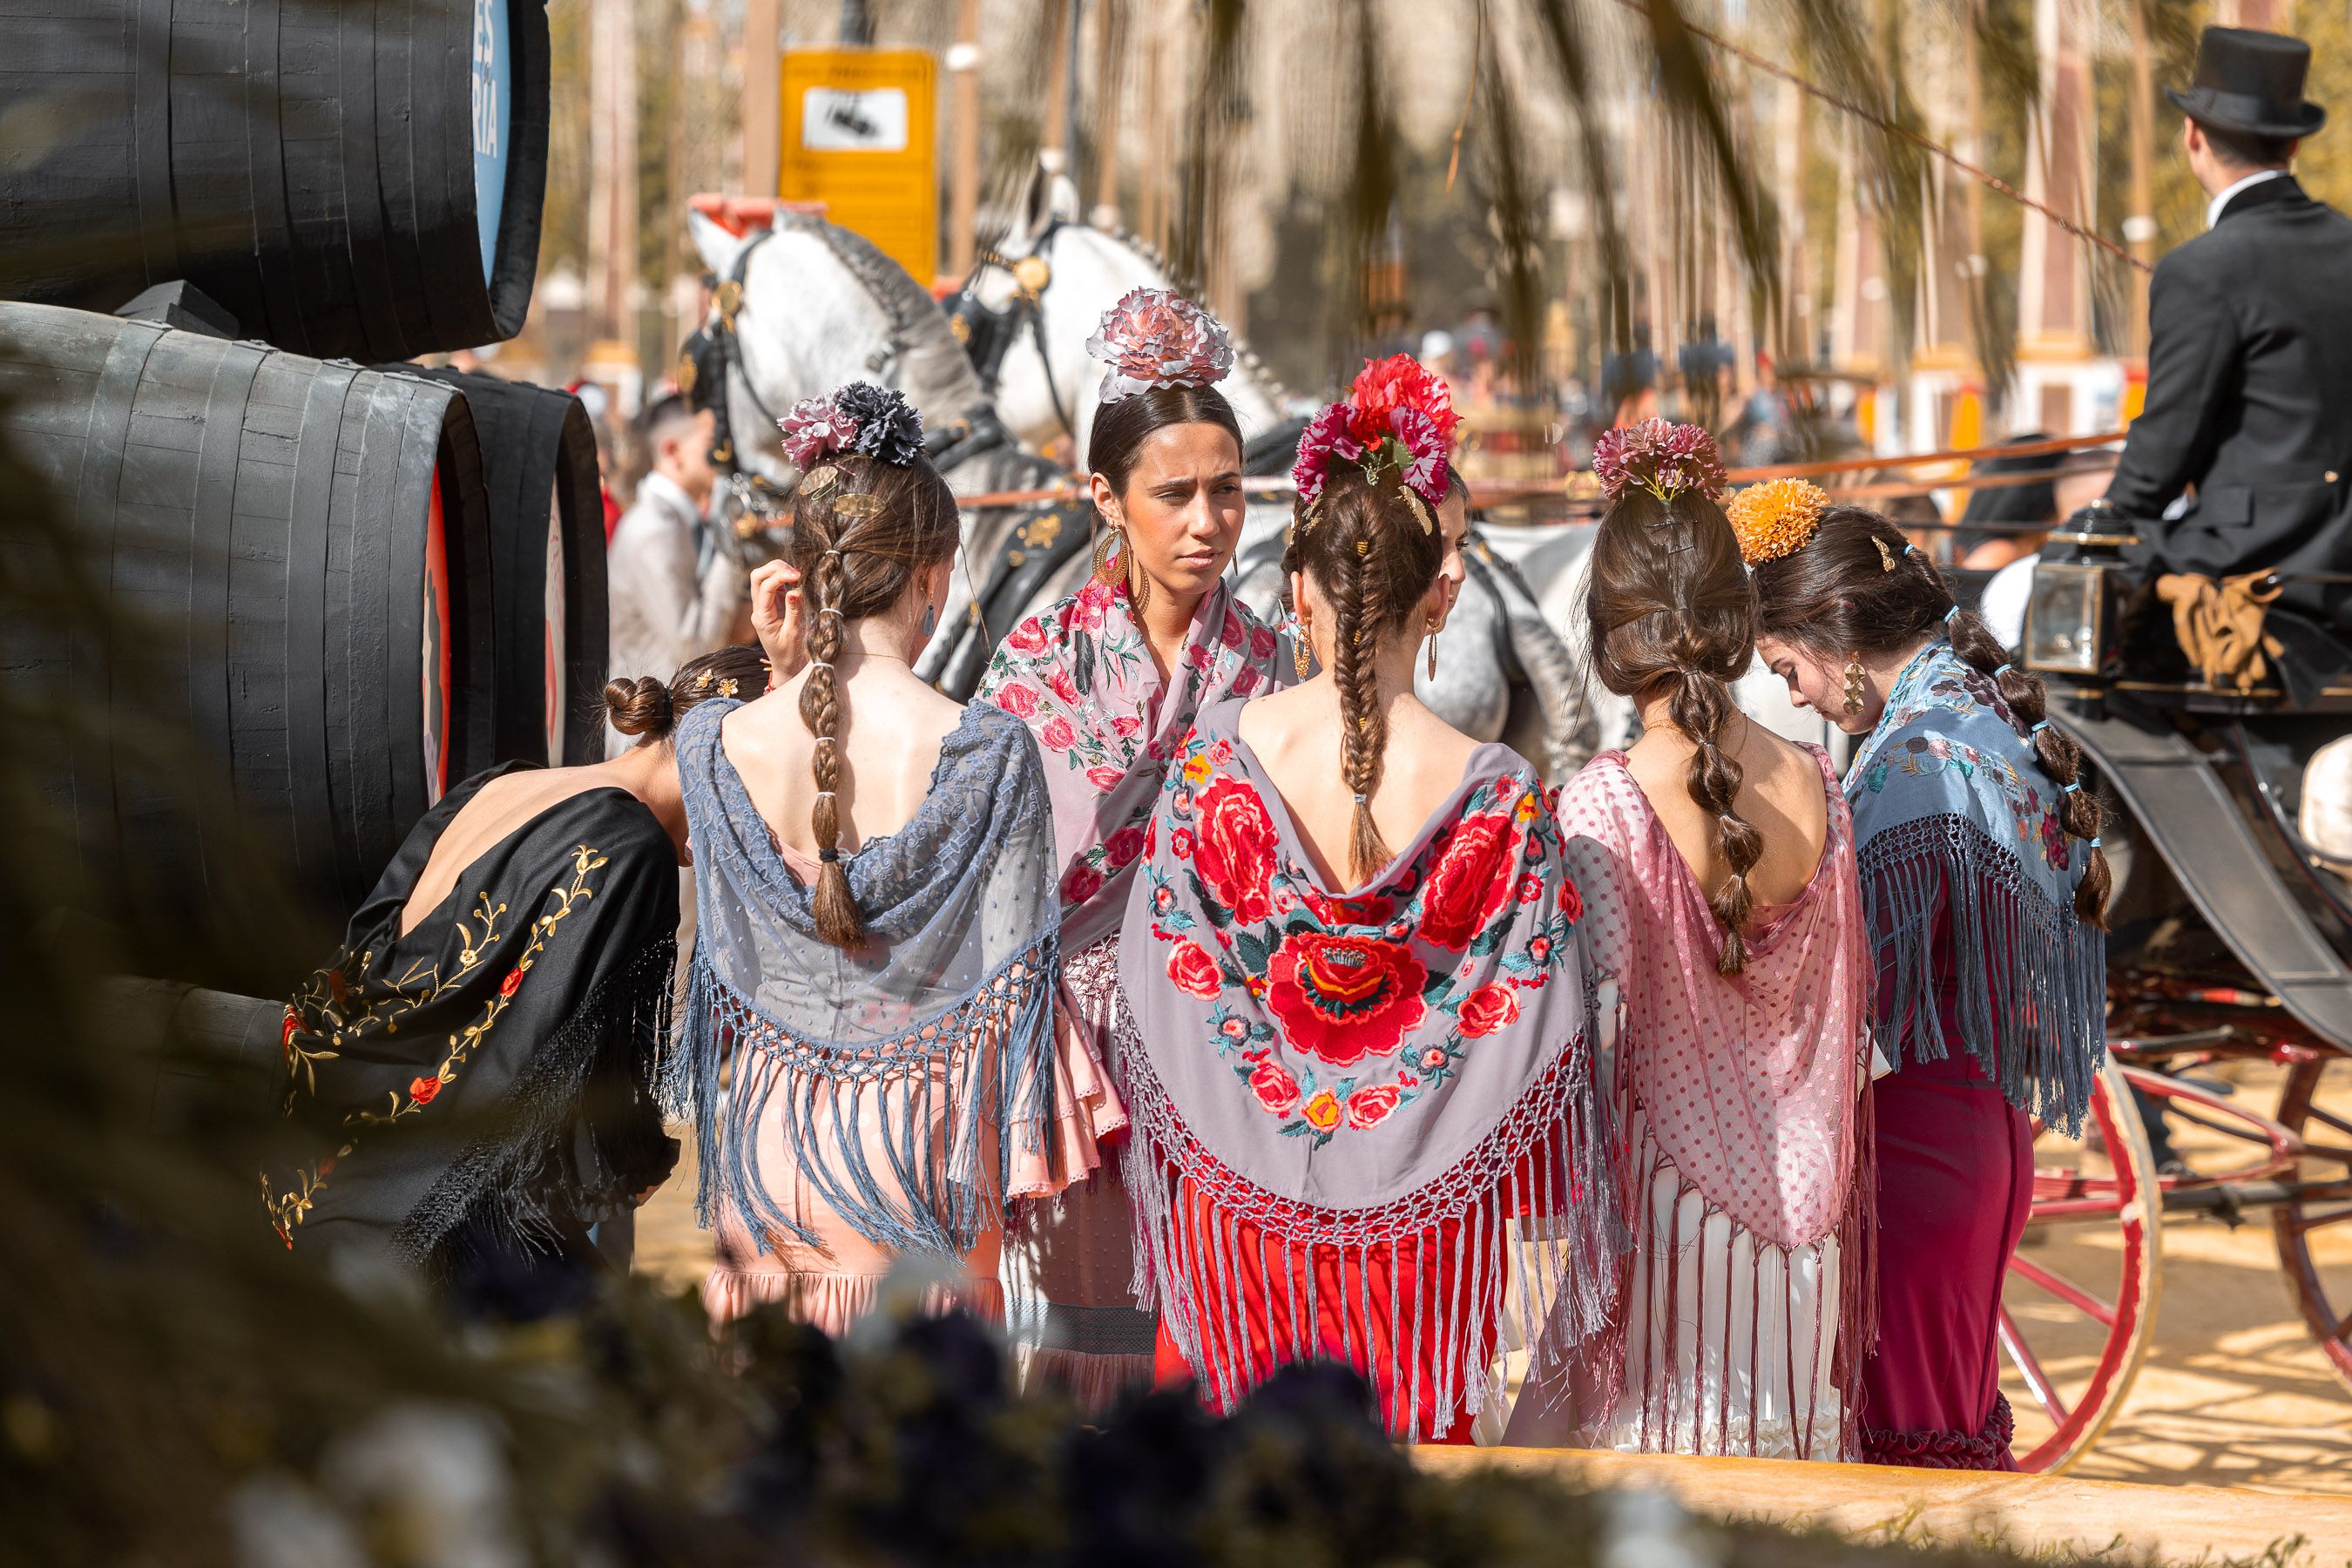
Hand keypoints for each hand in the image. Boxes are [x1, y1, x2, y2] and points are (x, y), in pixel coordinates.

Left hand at [749, 560, 805, 684]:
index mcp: (761, 617)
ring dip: (779, 571)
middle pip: (758, 576)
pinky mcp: (773, 604)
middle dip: (776, 568)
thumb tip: (795, 590)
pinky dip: (784, 578)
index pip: (765, 587)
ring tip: (798, 576)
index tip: (798, 576)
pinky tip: (797, 581)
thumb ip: (794, 611)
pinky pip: (774, 584)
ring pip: (764, 577)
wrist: (788, 666)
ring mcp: (765, 605)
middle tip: (797, 572)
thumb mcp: (794, 634)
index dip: (780, 577)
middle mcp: (759, 609)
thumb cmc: (791, 654)